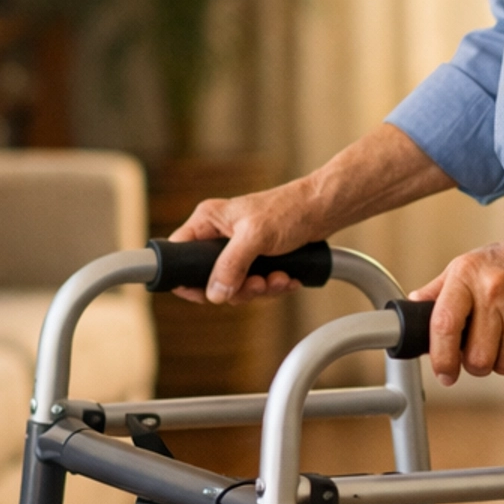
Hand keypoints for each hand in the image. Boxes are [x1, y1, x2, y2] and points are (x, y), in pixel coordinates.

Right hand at [165, 125, 453, 305]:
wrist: (324, 209)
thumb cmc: (290, 210)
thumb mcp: (255, 237)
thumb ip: (231, 265)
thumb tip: (214, 293)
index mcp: (208, 221)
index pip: (179, 253)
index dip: (187, 278)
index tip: (205, 294)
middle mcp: (219, 235)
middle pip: (210, 278)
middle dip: (238, 288)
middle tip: (257, 284)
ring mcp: (239, 248)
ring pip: (236, 285)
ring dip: (260, 289)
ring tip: (280, 278)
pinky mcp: (259, 258)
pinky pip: (257, 283)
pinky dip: (273, 286)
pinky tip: (288, 278)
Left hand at [409, 220, 503, 386]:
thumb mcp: (471, 263)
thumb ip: (439, 289)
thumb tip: (413, 309)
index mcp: (467, 274)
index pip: (444, 325)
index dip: (441, 358)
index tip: (444, 372)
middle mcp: (494, 288)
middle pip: (478, 357)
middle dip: (480, 365)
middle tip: (485, 352)